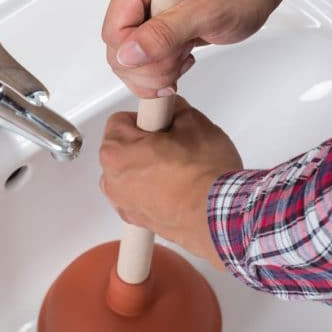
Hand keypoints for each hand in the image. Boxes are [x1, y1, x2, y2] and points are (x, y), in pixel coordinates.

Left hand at [99, 96, 242, 267]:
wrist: (219, 215)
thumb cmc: (205, 176)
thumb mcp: (194, 123)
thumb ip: (175, 110)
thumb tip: (173, 112)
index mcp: (117, 151)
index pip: (121, 120)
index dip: (147, 119)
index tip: (162, 124)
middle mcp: (112, 180)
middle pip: (123, 149)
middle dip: (145, 144)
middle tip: (174, 146)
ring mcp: (123, 203)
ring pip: (130, 174)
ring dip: (147, 170)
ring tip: (178, 170)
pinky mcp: (137, 220)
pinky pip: (139, 197)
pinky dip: (152, 192)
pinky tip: (176, 188)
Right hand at [100, 0, 320, 97]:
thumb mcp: (207, 10)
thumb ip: (165, 32)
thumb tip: (128, 53)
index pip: (114, 33)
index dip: (139, 57)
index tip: (173, 57)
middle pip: (118, 52)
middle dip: (152, 67)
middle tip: (184, 56)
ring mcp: (140, 10)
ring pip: (127, 62)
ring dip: (158, 70)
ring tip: (186, 52)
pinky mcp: (149, 27)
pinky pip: (140, 61)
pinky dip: (162, 71)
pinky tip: (183, 57)